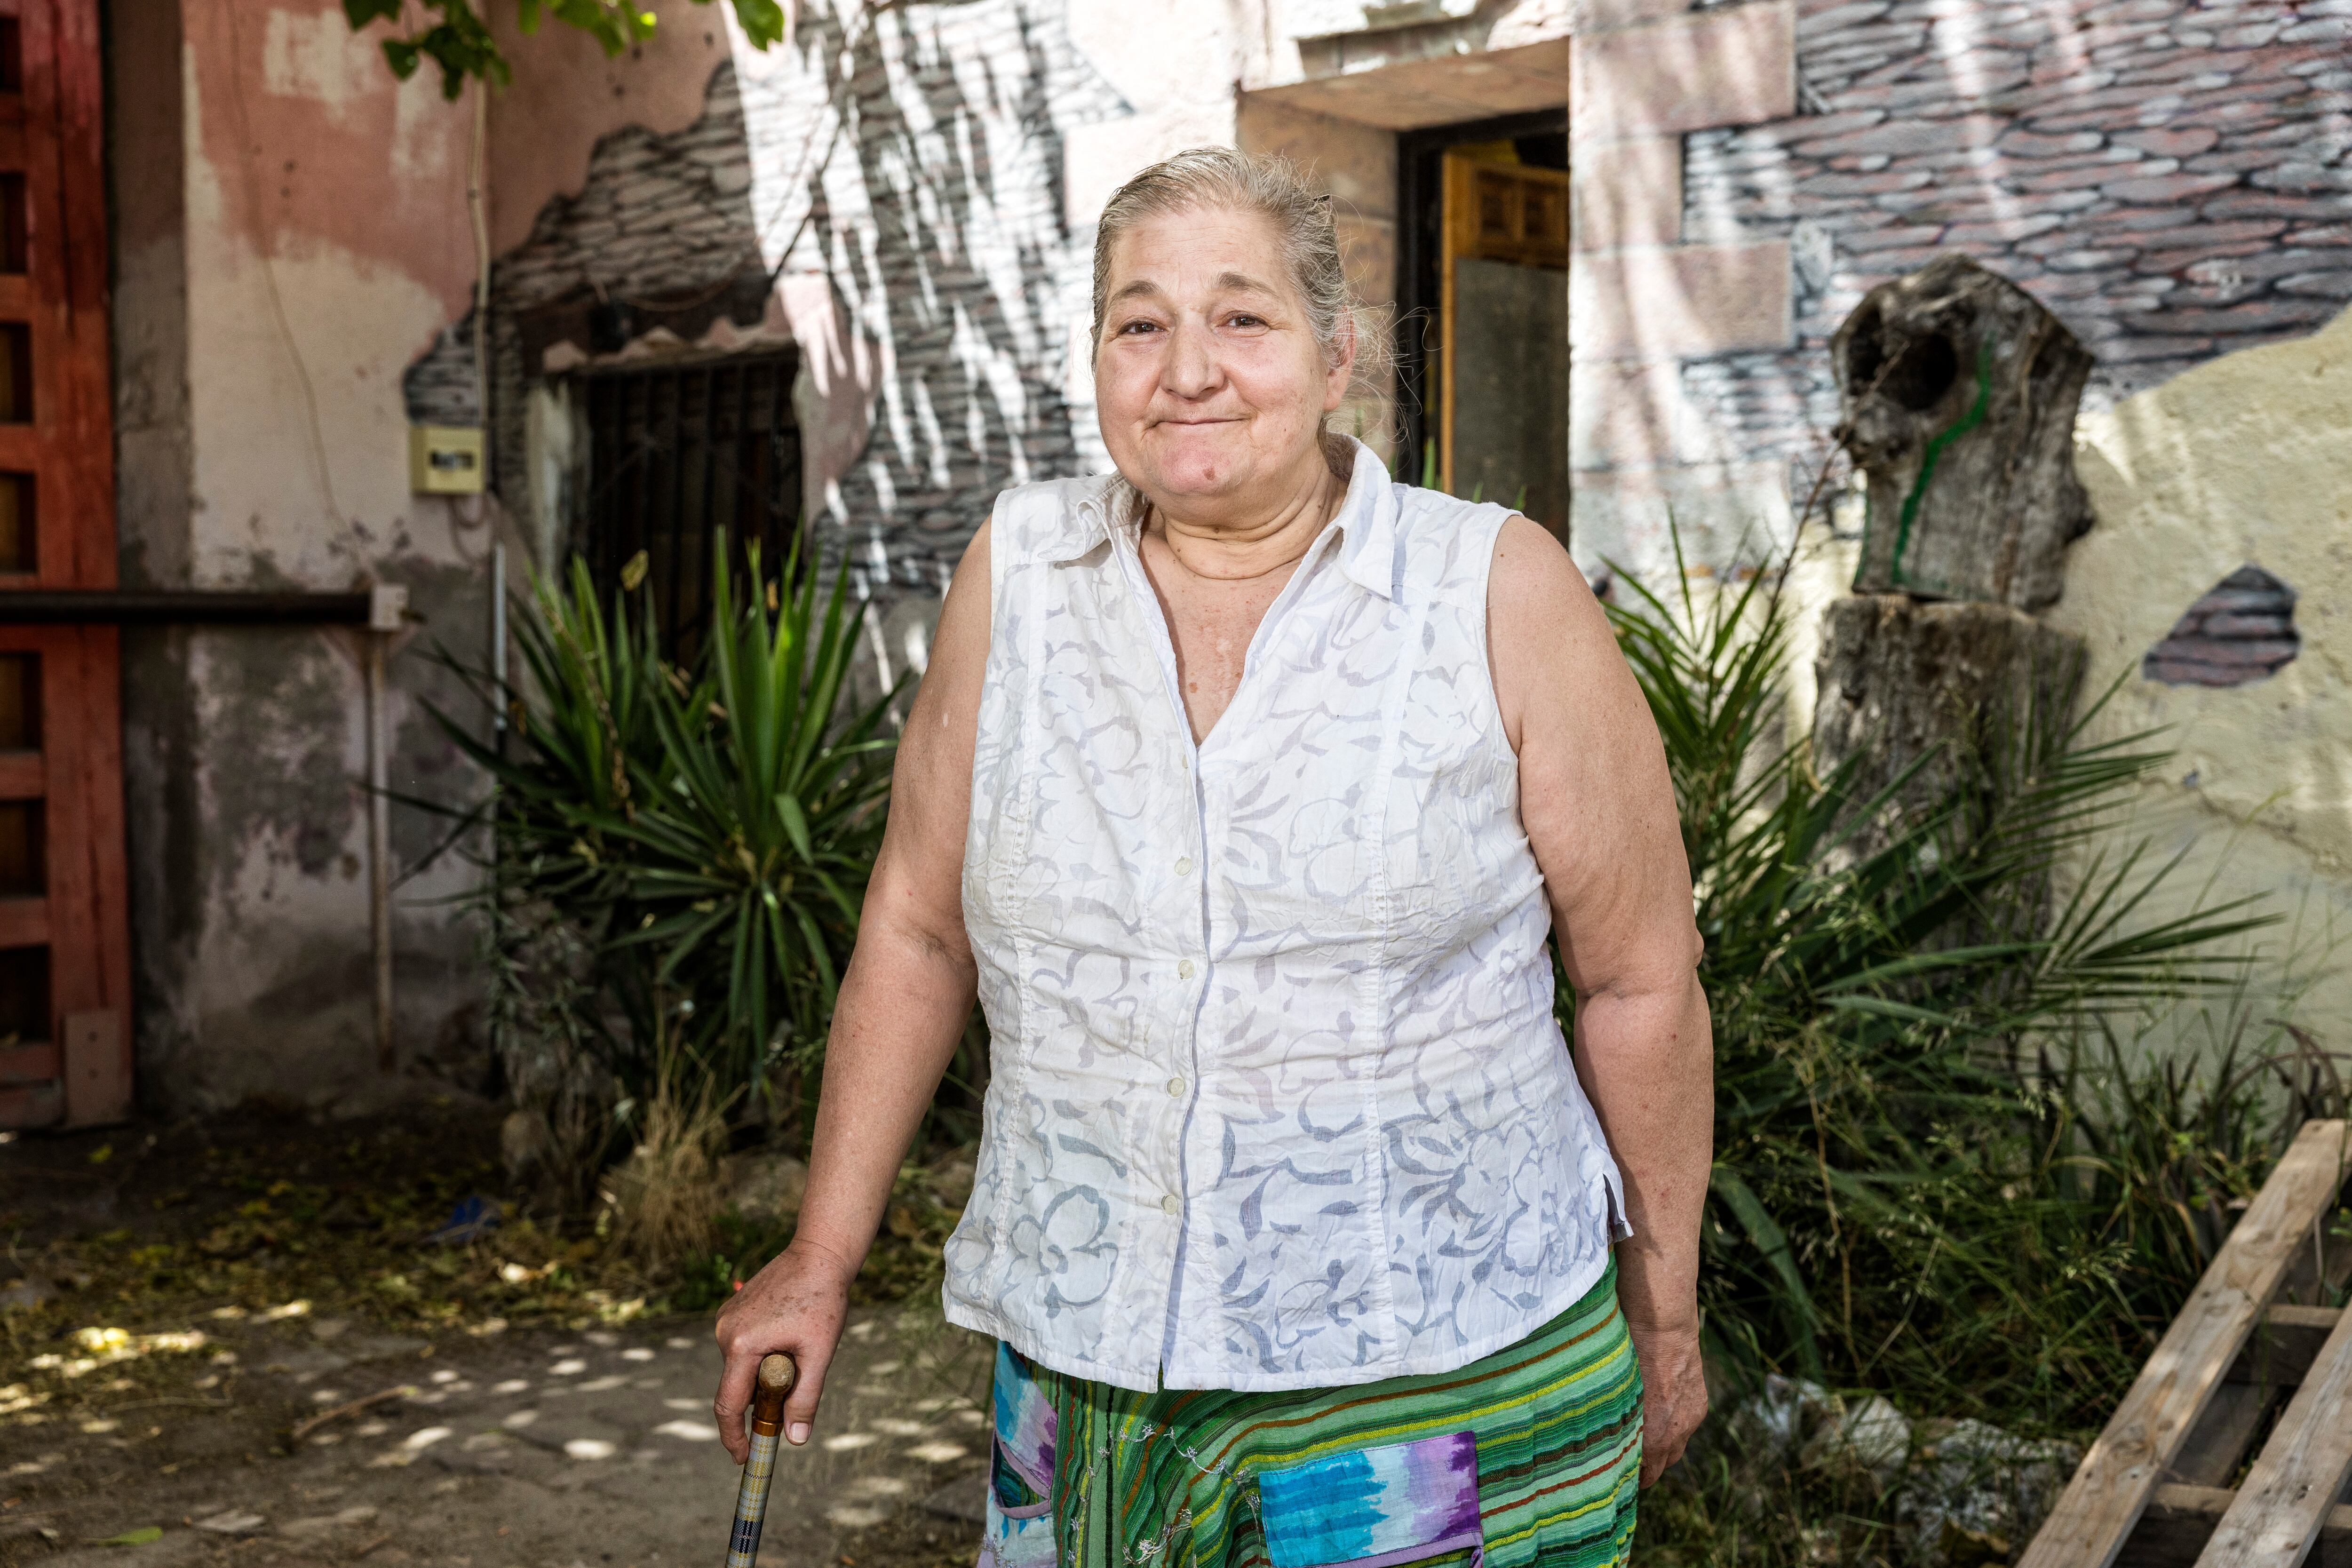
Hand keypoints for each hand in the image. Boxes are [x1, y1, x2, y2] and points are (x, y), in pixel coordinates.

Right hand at [713, 1240, 855, 1463]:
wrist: (820, 1254)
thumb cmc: (823, 1301)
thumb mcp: (819, 1354)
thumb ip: (805, 1398)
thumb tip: (795, 1439)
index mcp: (741, 1345)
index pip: (728, 1404)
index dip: (734, 1436)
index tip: (744, 1457)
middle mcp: (725, 1332)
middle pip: (736, 1386)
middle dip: (760, 1400)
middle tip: (791, 1398)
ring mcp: (726, 1319)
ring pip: (741, 1367)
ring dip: (763, 1374)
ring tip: (799, 1349)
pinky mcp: (732, 1311)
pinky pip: (742, 1347)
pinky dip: (760, 1356)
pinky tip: (788, 1336)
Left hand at [1626, 1316, 1706, 1486]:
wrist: (1663, 1330)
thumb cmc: (1628, 1359)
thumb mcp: (1613, 1396)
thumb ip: (1614, 1424)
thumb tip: (1600, 1439)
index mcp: (1652, 1437)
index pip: (1645, 1473)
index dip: (1632, 1477)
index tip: (1618, 1476)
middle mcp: (1675, 1434)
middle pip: (1662, 1465)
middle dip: (1648, 1466)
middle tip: (1629, 1461)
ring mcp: (1690, 1420)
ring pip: (1677, 1447)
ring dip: (1663, 1447)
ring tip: (1644, 1438)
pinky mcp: (1699, 1406)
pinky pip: (1687, 1427)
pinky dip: (1675, 1426)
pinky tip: (1660, 1412)